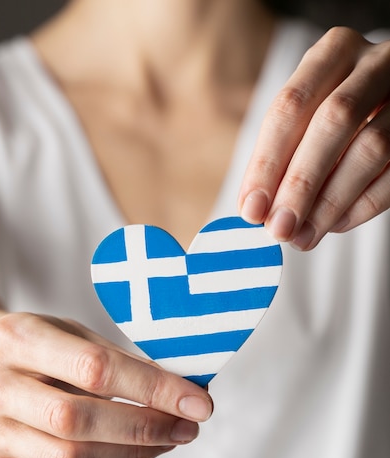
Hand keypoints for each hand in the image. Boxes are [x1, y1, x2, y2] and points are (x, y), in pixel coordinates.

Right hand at [0, 313, 212, 457]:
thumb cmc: (42, 346)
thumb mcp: (76, 334)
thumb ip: (122, 362)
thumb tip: (186, 393)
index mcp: (16, 338)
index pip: (95, 368)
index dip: (153, 388)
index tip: (198, 401)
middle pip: (78, 421)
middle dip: (146, 427)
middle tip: (188, 426)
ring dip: (133, 456)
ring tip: (167, 441)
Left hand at [238, 27, 389, 249]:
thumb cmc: (337, 117)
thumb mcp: (308, 117)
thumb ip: (283, 155)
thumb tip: (258, 211)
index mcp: (333, 52)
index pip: (291, 105)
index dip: (267, 162)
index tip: (251, 209)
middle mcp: (374, 64)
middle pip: (334, 121)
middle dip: (301, 183)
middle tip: (279, 228)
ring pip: (372, 147)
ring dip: (331, 202)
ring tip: (303, 236)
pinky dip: (364, 205)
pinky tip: (336, 225)